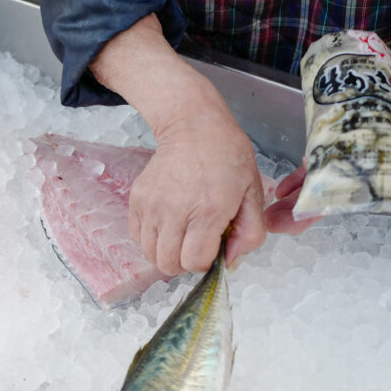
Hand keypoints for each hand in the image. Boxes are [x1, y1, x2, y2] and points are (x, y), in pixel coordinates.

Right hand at [90, 15, 265, 272]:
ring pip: (150, 254)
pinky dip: (152, 239)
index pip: (194, 263)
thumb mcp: (253, 194)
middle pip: (168, 265)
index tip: (213, 247)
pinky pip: (137, 237)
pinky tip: (168, 224)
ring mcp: (152, 205)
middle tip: (197, 243)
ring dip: (167, 252)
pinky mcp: (137, 199)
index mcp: (207, 211)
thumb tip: (229, 263)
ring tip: (182, 234)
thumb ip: (250, 234)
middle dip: (185, 262)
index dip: (206, 262)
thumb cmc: (228, 157)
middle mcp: (175, 211)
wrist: (194, 126)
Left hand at [265, 0, 390, 233]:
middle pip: (332, 192)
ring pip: (322, 177)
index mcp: (387, 167)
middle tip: (273, 221)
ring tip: (271, 205)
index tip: (304, 216)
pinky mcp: (346, 134)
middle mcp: (368, 164)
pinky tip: (282, 182)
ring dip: (298, 191)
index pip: (356, 194)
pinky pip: (321, 155)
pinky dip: (304, 167)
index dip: (330, 206)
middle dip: (303, 208)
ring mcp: (355, 151)